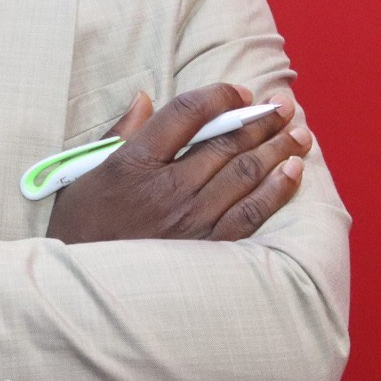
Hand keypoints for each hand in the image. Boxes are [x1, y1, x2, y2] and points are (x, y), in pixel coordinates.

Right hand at [46, 83, 309, 245]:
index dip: (219, 96)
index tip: (239, 91)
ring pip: (245, 173)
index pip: (186, 113)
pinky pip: (251, 214)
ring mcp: (190, 220)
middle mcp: (166, 188)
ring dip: (277, 148)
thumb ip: (120, 133)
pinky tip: (293, 171)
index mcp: (134, 162)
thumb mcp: (86, 173)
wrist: (83, 290)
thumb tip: (145, 98)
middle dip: (261, 119)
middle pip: (225, 142)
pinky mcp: (207, 248)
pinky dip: (276, 190)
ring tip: (299, 132)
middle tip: (284, 105)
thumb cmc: (81, 227)